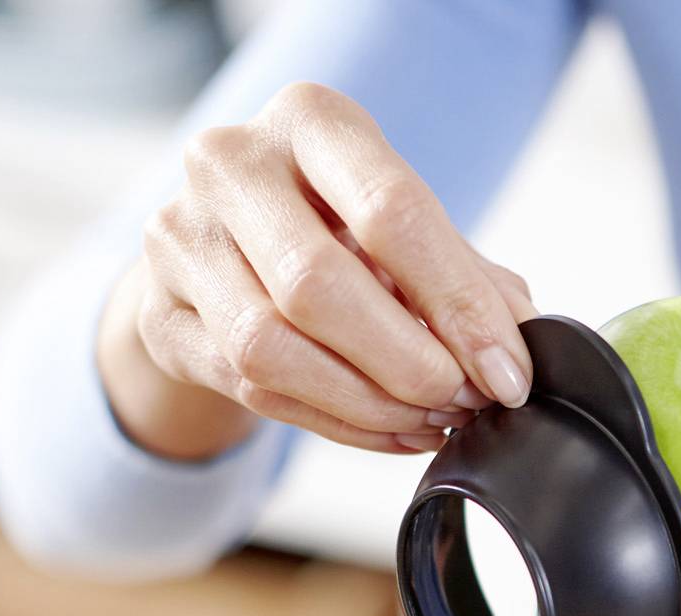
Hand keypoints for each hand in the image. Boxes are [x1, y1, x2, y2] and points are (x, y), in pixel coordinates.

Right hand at [98, 81, 537, 461]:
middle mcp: (231, 163)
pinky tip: (389, 429)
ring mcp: (180, 237)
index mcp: (311, 120)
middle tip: (463, 399)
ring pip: (271, 347)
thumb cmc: (334, 226)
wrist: (223, 247)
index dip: (459, 306)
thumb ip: (468, 278)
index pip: (390, 210)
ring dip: (368, 402)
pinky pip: (253, 389)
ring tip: (429, 419)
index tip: (507, 372)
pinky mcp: (159, 314)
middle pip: (317, 284)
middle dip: (408, 362)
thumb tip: (521, 349)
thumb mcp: (406, 226)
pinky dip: (338, 424)